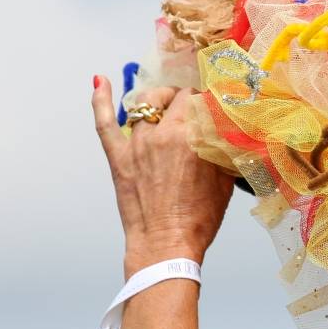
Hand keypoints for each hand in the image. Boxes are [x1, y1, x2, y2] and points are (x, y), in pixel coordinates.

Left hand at [91, 77, 233, 275]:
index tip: (216, 107)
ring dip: (159, 98)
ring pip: (146, 102)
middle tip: (195, 109)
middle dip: (189, 99)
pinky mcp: (118, 156)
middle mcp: (164, 133)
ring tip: (166, 103)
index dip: (212, 102)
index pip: (204, 101)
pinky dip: (100, 99)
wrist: (166, 246)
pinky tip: (99, 82)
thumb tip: (228, 133)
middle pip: (178, 97)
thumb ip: (224, 151)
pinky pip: (105, 122)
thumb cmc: (199, 220)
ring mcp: (137, 143)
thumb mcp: (224, 182)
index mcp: (194, 137)